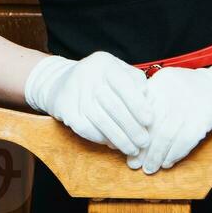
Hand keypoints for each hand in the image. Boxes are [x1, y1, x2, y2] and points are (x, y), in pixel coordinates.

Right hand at [24, 51, 153, 157]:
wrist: (61, 82)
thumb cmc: (100, 79)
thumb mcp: (118, 71)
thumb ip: (136, 82)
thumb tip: (149, 103)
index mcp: (104, 63)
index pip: (124, 84)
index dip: (138, 104)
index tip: (150, 121)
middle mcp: (87, 74)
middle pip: (113, 105)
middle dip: (132, 127)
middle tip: (145, 142)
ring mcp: (74, 92)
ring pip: (100, 120)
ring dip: (119, 139)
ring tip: (133, 149)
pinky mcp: (65, 108)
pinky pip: (87, 128)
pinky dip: (102, 139)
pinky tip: (113, 144)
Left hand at [129, 49, 211, 172]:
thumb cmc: (198, 90)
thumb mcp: (172, 86)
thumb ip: (154, 100)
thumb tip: (132, 129)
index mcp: (162, 80)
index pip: (141, 110)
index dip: (132, 132)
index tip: (126, 147)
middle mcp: (173, 89)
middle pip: (152, 123)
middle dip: (141, 147)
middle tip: (133, 163)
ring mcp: (190, 102)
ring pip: (166, 134)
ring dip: (155, 155)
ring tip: (149, 168)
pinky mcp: (205, 116)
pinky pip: (185, 140)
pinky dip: (174, 154)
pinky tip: (167, 163)